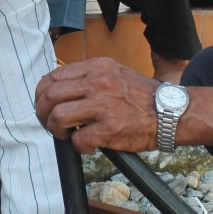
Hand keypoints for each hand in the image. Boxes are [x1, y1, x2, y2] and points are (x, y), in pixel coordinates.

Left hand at [35, 58, 158, 153]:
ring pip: (58, 116)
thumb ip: (88, 79)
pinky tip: (88, 144)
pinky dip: (78, 146)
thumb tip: (58, 92)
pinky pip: (78, 139)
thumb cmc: (141, 98)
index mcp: (97, 67)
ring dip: (56, 130)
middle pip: (51, 96)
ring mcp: (104, 105)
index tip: (43, 104)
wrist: (170, 114)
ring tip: (66, 135)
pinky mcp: (110, 128)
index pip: (53, 76)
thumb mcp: (114, 74)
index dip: (41, 93)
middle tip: (49, 124)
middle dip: (42, 114)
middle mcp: (99, 82)